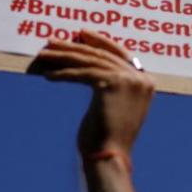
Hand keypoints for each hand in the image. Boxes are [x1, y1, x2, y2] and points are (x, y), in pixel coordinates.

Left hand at [28, 29, 154, 155]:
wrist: (110, 157)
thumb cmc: (108, 137)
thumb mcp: (115, 106)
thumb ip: (112, 85)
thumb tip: (91, 66)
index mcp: (146, 82)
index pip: (120, 53)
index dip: (99, 42)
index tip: (81, 34)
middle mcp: (141, 78)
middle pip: (102, 55)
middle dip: (75, 47)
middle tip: (54, 41)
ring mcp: (129, 80)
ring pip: (90, 62)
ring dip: (63, 58)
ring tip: (44, 56)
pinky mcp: (112, 84)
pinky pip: (82, 74)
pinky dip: (64, 74)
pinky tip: (48, 76)